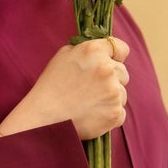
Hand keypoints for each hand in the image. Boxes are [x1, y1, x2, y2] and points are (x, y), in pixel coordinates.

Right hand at [0, 36, 129, 142]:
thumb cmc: (50, 86)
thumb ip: (86, 50)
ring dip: (111, 97)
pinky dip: (109, 114)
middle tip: (92, 88)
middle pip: (123, 72)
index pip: (122, 48)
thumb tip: (103, 51)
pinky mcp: (116, 113)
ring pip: (122, 93)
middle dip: (112, 78)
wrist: (43, 118)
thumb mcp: (63, 56)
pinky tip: (92, 114)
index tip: (112, 62)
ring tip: (89, 103)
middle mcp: (108, 69)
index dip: (117, 56)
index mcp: (94, 51)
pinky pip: (120, 111)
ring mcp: (114, 93)